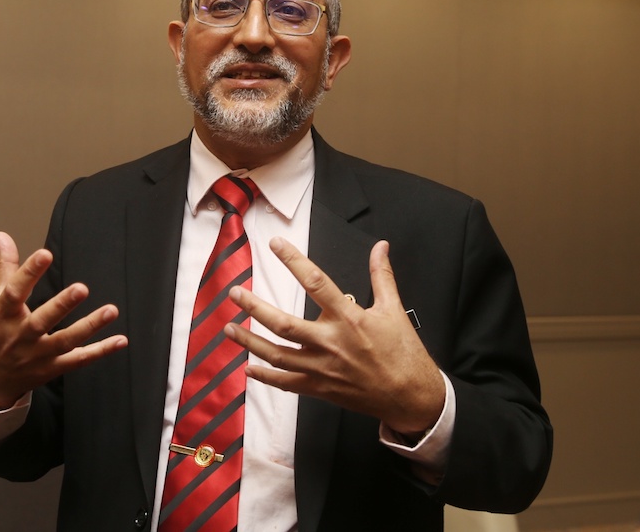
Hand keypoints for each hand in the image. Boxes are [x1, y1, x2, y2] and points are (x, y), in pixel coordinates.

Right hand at [0, 232, 127, 410]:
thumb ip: (6, 268)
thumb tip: (2, 236)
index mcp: (4, 315)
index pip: (15, 292)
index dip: (29, 272)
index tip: (45, 254)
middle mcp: (20, 336)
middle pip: (42, 321)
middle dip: (61, 305)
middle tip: (81, 288)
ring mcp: (37, 355)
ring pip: (65, 342)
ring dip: (89, 327)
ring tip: (111, 310)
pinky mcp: (52, 369)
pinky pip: (79, 360)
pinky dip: (100, 351)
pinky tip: (120, 340)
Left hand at [224, 237, 443, 435]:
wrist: (411, 396)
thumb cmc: (403, 352)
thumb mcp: (394, 309)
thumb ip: (382, 276)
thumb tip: (381, 246)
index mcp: (349, 319)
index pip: (316, 282)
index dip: (294, 261)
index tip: (275, 244)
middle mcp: (331, 343)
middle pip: (284, 324)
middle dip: (255, 308)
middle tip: (234, 294)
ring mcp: (323, 369)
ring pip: (277, 355)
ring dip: (249, 342)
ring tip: (228, 329)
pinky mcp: (320, 389)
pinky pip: (286, 383)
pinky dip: (265, 377)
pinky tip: (248, 368)